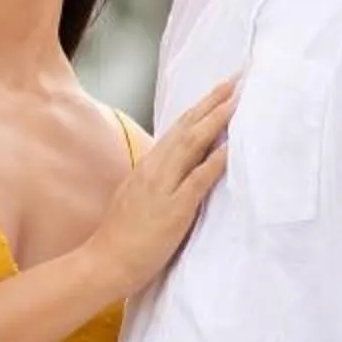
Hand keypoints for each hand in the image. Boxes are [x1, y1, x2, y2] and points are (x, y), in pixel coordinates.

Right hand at [83, 80, 234, 296]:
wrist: (103, 263)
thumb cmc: (122, 237)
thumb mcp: (140, 198)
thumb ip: (160, 181)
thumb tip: (183, 169)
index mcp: (149, 167)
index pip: (179, 129)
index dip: (201, 107)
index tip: (222, 89)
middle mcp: (155, 170)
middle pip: (187, 127)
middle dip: (213, 101)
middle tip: (238, 78)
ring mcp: (163, 188)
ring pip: (192, 145)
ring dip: (216, 120)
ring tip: (238, 99)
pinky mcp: (173, 210)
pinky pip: (197, 180)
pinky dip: (215, 161)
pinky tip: (231, 147)